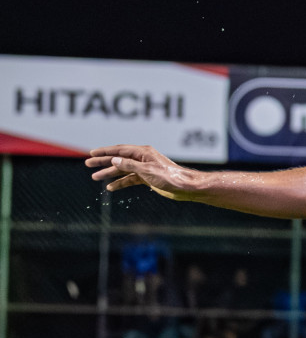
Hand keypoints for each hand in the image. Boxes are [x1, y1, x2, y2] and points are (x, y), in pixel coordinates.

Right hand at [85, 145, 200, 198]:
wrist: (185, 187)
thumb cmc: (170, 177)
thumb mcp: (148, 171)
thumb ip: (130, 166)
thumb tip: (114, 161)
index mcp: (143, 152)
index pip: (119, 150)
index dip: (104, 151)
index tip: (91, 153)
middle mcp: (142, 158)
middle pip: (118, 159)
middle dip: (103, 162)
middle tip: (88, 164)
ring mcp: (144, 168)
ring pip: (123, 170)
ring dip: (109, 173)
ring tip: (95, 177)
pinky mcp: (147, 178)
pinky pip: (130, 179)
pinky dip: (121, 182)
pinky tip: (111, 187)